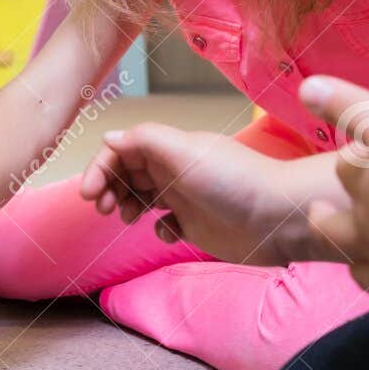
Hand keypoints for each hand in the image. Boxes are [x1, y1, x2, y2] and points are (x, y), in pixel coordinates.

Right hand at [79, 124, 316, 266]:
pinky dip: (156, 228)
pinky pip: (164, 224)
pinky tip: (166, 232)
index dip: (101, 167)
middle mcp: (174, 169)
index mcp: (170, 148)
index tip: (89, 193)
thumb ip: (144, 140)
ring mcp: (184, 198)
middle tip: (102, 207)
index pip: (122, 150)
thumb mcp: (185, 151)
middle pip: (127, 172)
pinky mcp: (195, 225)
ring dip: (125, 204)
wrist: (279, 217)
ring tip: (126, 217)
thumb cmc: (234, 180)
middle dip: (108, 186)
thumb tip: (109, 138)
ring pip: (141, 196)